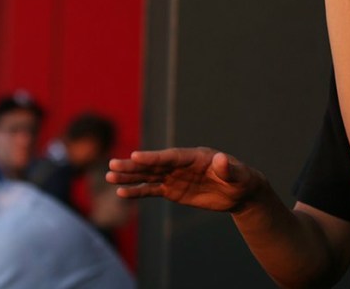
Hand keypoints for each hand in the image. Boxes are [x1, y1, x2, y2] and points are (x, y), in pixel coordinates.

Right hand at [106, 147, 263, 212]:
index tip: (135, 156)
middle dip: (133, 166)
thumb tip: (221, 159)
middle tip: (112, 165)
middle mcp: (180, 165)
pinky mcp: (173, 190)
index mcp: (194, 156)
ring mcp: (174, 177)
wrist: (240, 192)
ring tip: (109, 176)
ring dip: (129, 177)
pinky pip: (152, 190)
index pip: (170, 157)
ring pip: (148, 176)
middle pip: (153, 164)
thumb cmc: (241, 179)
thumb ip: (227, 168)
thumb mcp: (238, 175)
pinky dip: (137, 191)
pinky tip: (122, 192)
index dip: (153, 157)